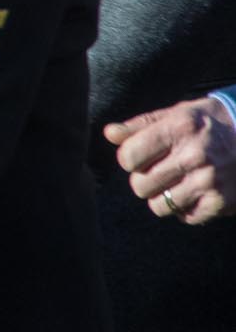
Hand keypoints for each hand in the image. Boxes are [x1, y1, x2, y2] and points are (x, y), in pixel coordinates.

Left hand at [104, 96, 235, 222]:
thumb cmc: (208, 124)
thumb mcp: (176, 114)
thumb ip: (140, 125)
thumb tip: (109, 133)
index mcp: (179, 128)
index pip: (128, 157)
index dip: (129, 158)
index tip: (140, 155)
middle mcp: (194, 155)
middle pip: (140, 185)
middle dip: (144, 179)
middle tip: (160, 169)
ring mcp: (209, 181)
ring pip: (159, 206)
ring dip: (163, 196)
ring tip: (177, 181)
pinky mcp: (222, 201)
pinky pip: (185, 217)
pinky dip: (185, 208)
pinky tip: (194, 192)